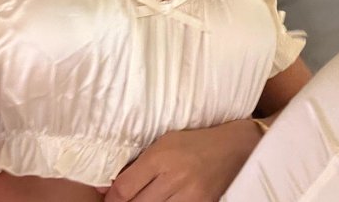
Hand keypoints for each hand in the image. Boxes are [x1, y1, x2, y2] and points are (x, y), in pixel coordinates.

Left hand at [99, 120, 261, 201]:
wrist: (231, 149)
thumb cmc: (192, 142)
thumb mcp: (162, 143)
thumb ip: (137, 164)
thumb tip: (109, 185)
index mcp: (160, 157)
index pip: (124, 189)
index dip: (110, 198)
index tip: (107, 198)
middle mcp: (173, 178)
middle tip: (125, 200)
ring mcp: (189, 195)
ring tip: (144, 198)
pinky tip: (162, 201)